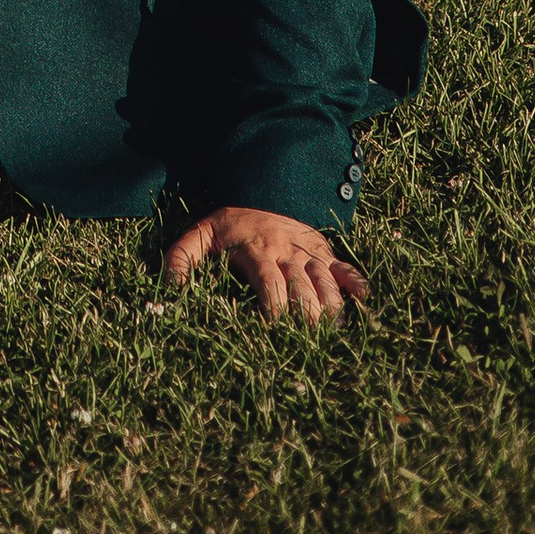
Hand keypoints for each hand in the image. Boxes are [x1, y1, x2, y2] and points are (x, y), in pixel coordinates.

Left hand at [164, 203, 368, 324]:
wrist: (260, 186)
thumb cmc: (228, 224)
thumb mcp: (199, 235)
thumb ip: (181, 258)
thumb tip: (170, 288)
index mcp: (256, 252)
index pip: (270, 285)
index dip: (275, 312)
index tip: (276, 336)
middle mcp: (286, 253)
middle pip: (304, 291)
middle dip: (309, 320)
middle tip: (312, 348)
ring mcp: (308, 252)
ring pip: (327, 284)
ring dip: (333, 310)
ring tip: (335, 336)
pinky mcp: (324, 252)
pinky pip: (345, 268)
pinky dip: (356, 284)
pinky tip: (364, 302)